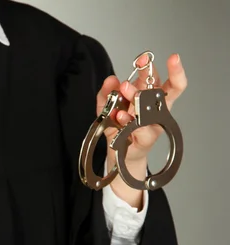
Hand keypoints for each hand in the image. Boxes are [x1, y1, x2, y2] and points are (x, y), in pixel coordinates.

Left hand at [97, 53, 186, 206]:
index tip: (165, 57)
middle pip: (162, 89)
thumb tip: (111, 79)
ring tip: (123, 88)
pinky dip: (127, 120)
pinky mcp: (146, 138)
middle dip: (150, 75)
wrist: (118, 154)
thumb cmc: (119, 128)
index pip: (165, 79)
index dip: (169, 68)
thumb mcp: (107, 108)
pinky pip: (139, 127)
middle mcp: (156, 109)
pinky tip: (119, 115)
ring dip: (136, 96)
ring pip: (150, 107)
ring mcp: (153, 124)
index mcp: (151, 97)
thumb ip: (107, 93)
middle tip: (139, 64)